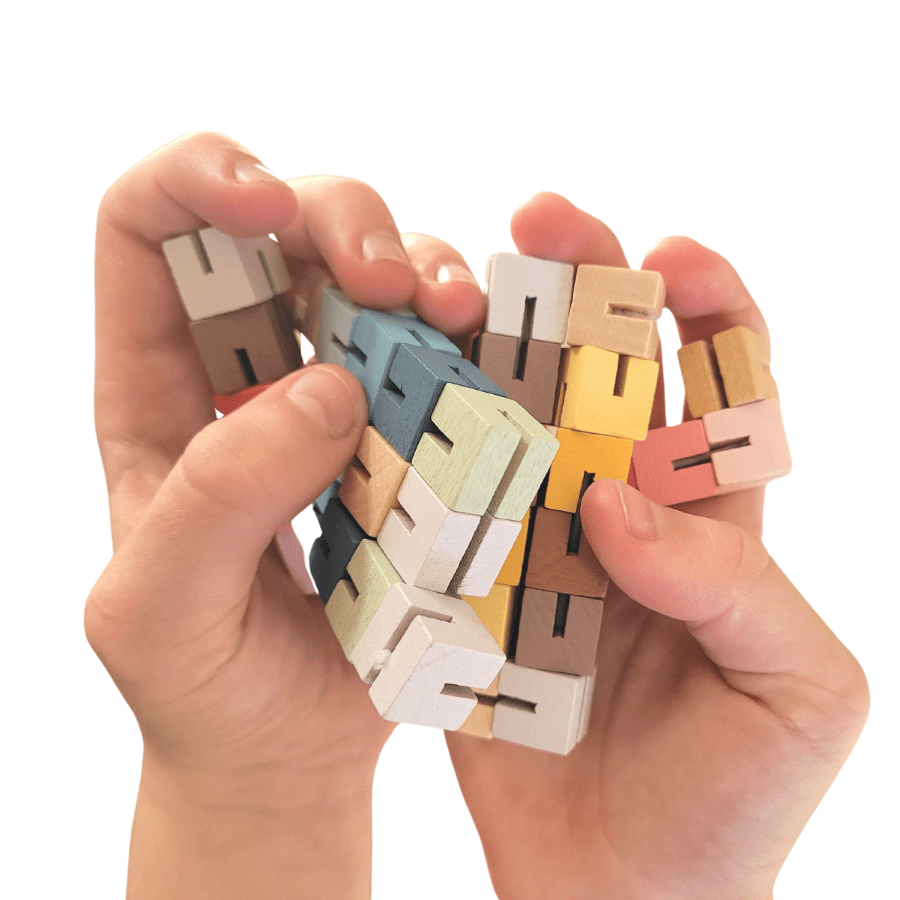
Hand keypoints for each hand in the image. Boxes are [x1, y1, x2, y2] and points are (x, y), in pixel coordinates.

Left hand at [86, 132, 484, 898]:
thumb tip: (326, 392)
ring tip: (457, 320)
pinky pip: (453, 358)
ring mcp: (344, 400)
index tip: (265, 206)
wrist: (284, 749)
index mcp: (158, 391)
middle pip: (287, 227)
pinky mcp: (418, 438)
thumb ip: (214, 499)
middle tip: (396, 286)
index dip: (201, 179)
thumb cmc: (203, 686)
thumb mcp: (159, 611)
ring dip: (427, 272)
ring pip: (383, 276)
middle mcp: (252, 373)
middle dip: (344, 220)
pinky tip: (497, 370)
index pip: (152, 226)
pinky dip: (482, 345)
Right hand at [445, 193, 869, 899]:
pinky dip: (412, 460)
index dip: (706, 304)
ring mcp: (534, 542)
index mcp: (711, 516)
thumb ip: (735, 587)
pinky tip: (379, 411)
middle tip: (537, 222)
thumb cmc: (733, 797)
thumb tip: (620, 509)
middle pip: (598, 370)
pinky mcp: (469, 589)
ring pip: (505, 423)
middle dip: (575, 285)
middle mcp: (616, 507)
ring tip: (437, 301)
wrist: (620, 891)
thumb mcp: (794, 691)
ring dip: (476, 358)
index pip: (723, 379)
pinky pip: (437, 509)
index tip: (673, 256)